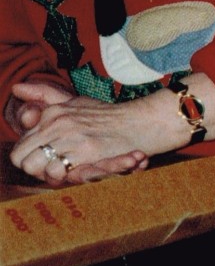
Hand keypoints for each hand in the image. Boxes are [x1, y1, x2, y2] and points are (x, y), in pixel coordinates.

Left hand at [9, 86, 157, 185]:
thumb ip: (46, 95)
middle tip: (56, 170)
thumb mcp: (76, 102)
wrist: (146, 121)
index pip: (20, 147)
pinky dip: (65, 177)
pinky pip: (56, 172)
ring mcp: (70, 136)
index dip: (33, 159)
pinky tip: (81, 171)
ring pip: (34, 167)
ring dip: (48, 175)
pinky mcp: (86, 150)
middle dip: (34, 170)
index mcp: (52, 113)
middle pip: (21, 159)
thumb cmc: (112, 116)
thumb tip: (16, 88)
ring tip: (68, 172)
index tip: (52, 160)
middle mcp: (57, 123)